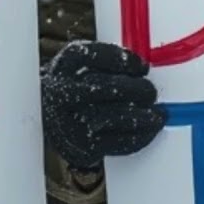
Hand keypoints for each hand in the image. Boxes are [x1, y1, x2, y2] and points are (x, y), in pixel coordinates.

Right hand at [41, 41, 165, 169]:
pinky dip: (140, 136)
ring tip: (158, 114)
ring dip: (143, 116)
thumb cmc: (73, 89)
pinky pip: (117, 142)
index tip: (143, 66)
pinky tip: (149, 130)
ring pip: (115, 117)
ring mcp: (71, 122)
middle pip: (106, 87)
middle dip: (136, 89)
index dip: (121, 60)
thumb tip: (145, 71)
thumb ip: (105, 65)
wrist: (45, 122)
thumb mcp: (77, 68)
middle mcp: (63, 93)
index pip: (91, 56)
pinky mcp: (82, 147)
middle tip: (151, 91)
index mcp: (63, 67)